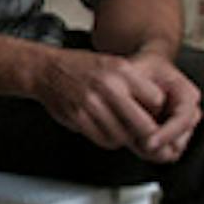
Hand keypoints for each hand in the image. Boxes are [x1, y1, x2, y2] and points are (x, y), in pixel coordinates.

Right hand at [33, 48, 200, 162]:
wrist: (45, 70)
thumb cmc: (80, 67)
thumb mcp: (113, 64)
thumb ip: (135, 83)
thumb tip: (159, 109)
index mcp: (121, 70)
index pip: (157, 100)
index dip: (158, 111)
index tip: (155, 114)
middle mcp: (108, 86)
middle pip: (144, 125)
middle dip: (148, 134)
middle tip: (146, 134)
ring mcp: (92, 104)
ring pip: (125, 136)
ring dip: (126, 138)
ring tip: (121, 128)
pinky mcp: (79, 118)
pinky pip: (104, 140)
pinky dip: (109, 140)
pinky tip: (106, 129)